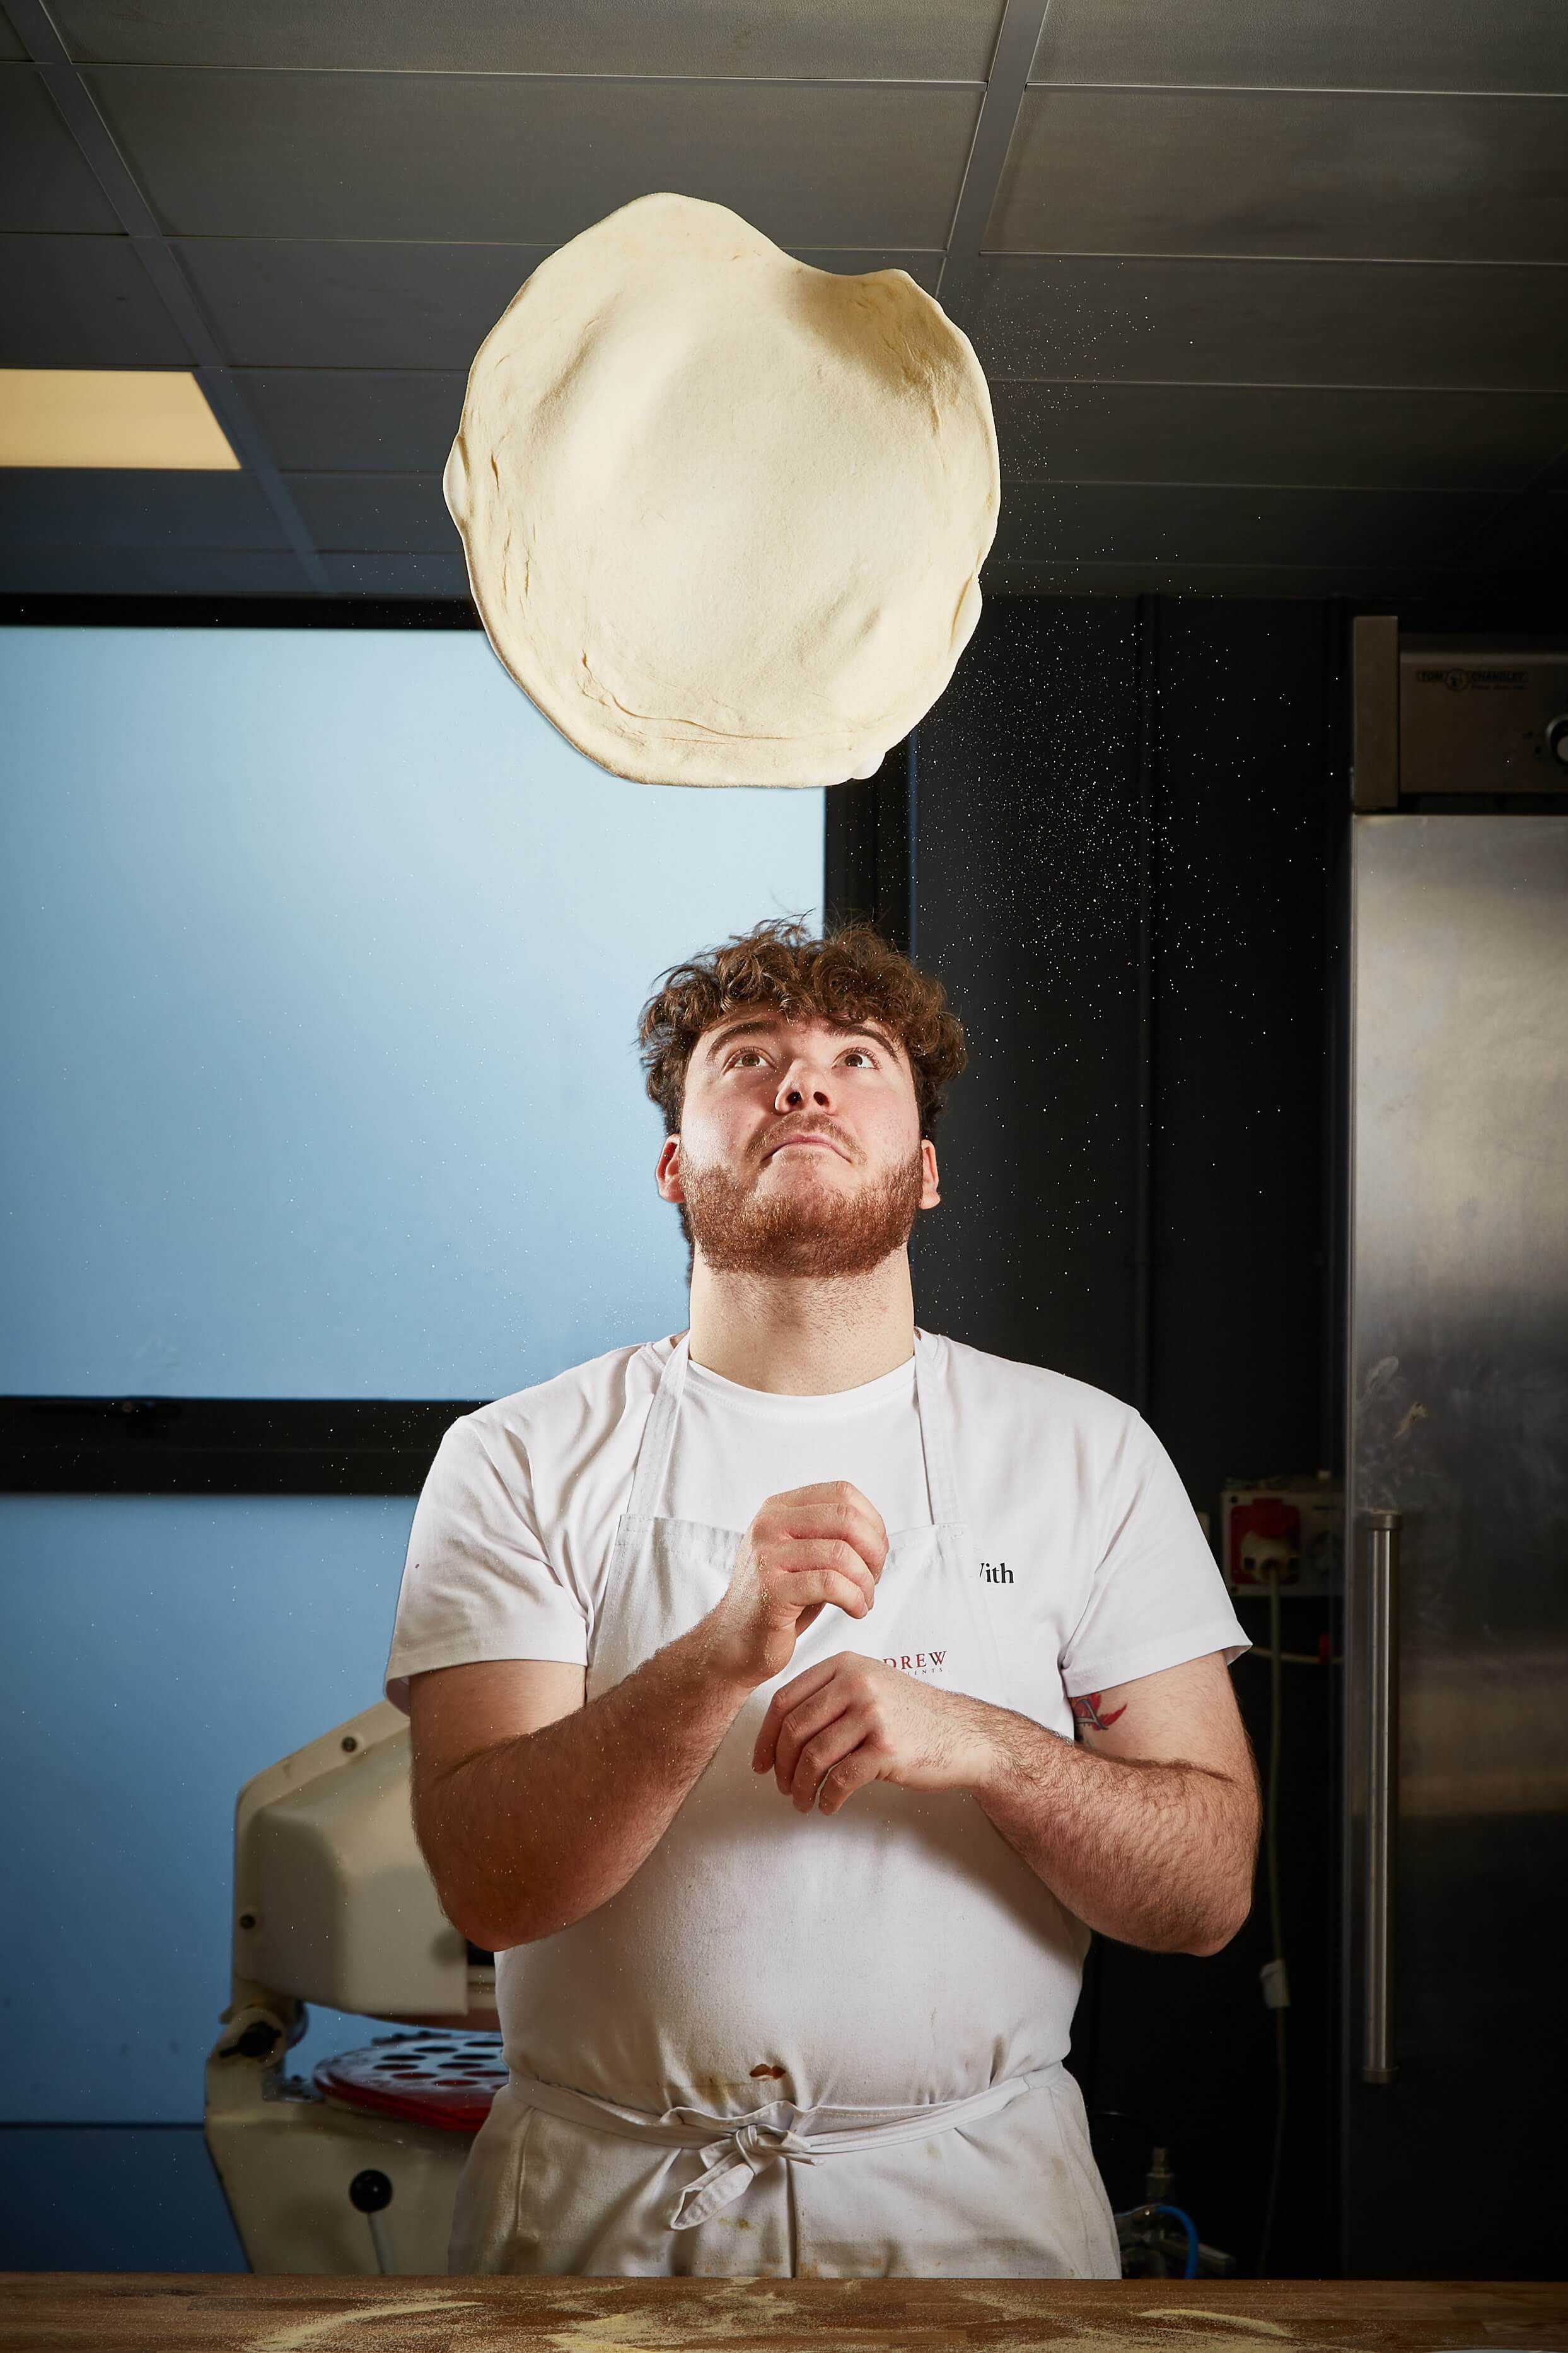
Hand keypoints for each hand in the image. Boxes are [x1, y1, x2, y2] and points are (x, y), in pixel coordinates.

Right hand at [702, 1482, 887, 1690]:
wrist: (735, 1641)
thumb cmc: (779, 1599)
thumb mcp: (802, 1555)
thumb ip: (831, 1536)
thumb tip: (878, 1535)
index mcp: (779, 1508)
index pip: (842, 1493)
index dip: (872, 1522)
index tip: (875, 1553)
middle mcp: (769, 1524)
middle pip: (845, 1518)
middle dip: (874, 1550)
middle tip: (874, 1578)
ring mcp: (766, 1556)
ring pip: (841, 1553)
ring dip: (866, 1582)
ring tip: (865, 1600)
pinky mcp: (771, 1590)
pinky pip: (830, 1584)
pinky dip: (855, 1599)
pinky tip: (856, 1610)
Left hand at [751, 1652, 994, 1813]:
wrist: (963, 1734)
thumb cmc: (912, 1715)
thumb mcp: (870, 1685)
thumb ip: (829, 1696)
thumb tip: (779, 1733)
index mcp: (846, 1666)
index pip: (786, 1699)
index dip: (765, 1736)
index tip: (760, 1762)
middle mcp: (857, 1684)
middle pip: (795, 1729)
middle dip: (781, 1766)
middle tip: (782, 1787)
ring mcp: (872, 1715)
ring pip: (814, 1757)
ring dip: (801, 1787)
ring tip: (802, 1801)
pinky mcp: (885, 1748)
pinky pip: (840, 1779)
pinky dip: (827, 1798)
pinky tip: (827, 1806)